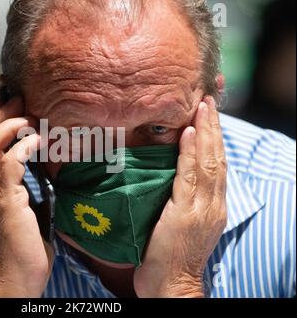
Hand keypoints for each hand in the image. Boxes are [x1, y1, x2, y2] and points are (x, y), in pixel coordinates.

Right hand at [0, 97, 53, 297]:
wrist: (13, 282)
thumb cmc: (22, 252)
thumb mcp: (23, 214)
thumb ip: (25, 191)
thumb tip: (42, 169)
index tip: (11, 110)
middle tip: (18, 100)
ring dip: (8, 127)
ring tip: (27, 116)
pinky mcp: (4, 203)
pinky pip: (10, 165)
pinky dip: (24, 147)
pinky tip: (38, 140)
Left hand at [134, 97, 227, 297]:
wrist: (173, 286)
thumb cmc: (169, 258)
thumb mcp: (179, 224)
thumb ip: (179, 200)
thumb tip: (166, 177)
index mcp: (212, 206)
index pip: (217, 164)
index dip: (216, 138)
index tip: (210, 113)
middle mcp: (212, 204)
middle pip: (217, 157)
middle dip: (215, 126)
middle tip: (211, 97)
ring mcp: (201, 208)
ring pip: (208, 162)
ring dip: (206, 131)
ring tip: (204, 105)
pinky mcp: (185, 213)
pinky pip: (189, 177)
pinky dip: (191, 153)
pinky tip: (190, 132)